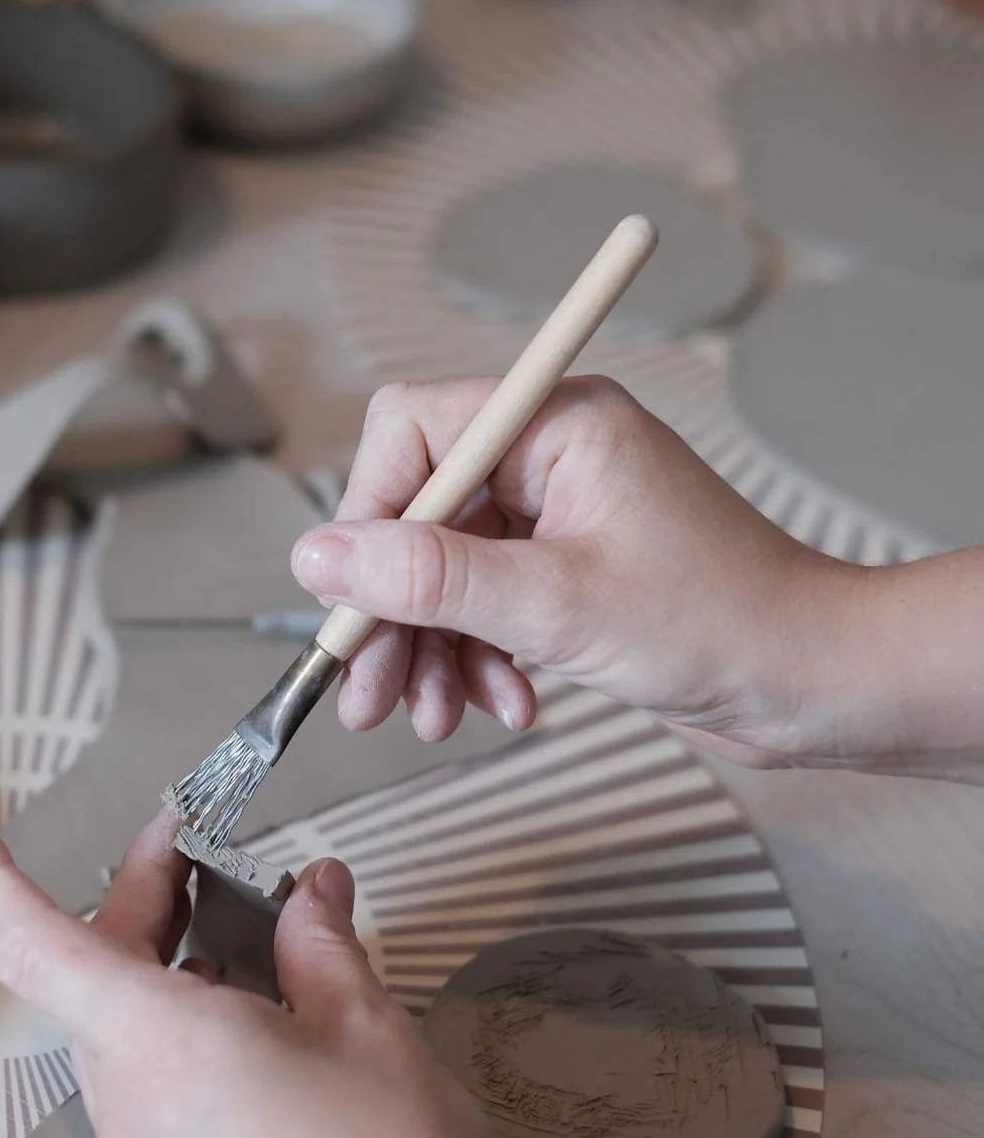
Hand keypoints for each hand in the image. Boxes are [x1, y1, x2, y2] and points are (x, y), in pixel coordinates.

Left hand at [0, 807, 642, 1137]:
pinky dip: (188, 1050)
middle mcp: (130, 1106)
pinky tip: (268, 1044)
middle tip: (195, 854)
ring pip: (128, 1045)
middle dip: (136, 908)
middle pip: (95, 983)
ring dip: (169, 981)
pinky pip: (156, 1105)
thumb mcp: (372, 1035)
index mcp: (162, 1043)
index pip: (37, 945)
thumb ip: (323, 949)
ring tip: (253, 946)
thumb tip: (312, 890)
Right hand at [293, 376, 858, 765]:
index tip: (349, 595)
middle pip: (419, 511)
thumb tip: (320, 558)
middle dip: (392, 606)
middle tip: (367, 690)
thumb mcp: (557, 607)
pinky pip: (485, 602)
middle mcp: (552, 455)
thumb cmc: (724, 624)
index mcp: (557, 422)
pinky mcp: (569, 568)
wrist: (816, 686)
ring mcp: (560, 514)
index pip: (412, 431)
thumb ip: (430, 579)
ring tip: (433, 716)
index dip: (369, 512)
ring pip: (444, 568)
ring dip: (431, 646)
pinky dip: (479, 656)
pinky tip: (504, 705)